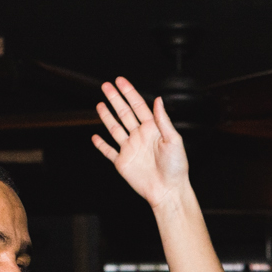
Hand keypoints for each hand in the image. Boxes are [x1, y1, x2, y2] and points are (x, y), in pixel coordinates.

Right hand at [91, 77, 189, 210]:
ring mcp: (130, 149)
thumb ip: (163, 120)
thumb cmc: (176, 167)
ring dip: (107, 116)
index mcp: (152, 130)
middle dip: (115, 99)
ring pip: (115, 129)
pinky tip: (95, 137)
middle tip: (106, 86)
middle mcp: (140, 137)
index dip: (129, 93)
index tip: (120, 81)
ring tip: (100, 104)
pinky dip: (101, 145)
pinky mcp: (122, 163)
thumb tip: (158, 100)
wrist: (168, 190)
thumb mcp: (174, 140)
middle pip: (124, 113)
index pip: (138, 106)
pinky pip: (109, 152)